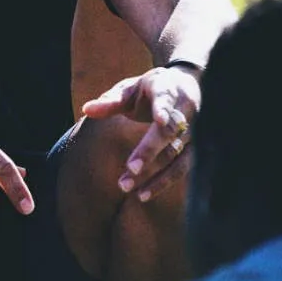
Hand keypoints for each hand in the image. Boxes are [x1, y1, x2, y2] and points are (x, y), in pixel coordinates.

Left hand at [81, 65, 200, 201]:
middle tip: (130, 168)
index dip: (163, 109)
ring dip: (155, 174)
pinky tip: (143, 194)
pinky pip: (182, 169)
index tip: (159, 119)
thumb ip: (111, 101)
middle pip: (170, 132)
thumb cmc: (152, 89)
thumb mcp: (132, 89)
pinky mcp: (195, 149)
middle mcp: (185, 111)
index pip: (166, 100)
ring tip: (127, 187)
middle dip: (151, 150)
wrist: (187, 86)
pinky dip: (163, 182)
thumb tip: (86, 109)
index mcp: (168, 90)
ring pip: (177, 155)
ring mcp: (193, 132)